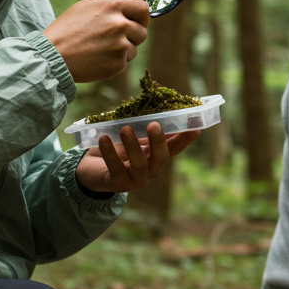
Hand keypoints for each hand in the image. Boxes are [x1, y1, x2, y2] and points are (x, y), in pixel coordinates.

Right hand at [43, 0, 150, 83]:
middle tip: (111, 39)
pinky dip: (113, 63)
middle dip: (132, 36)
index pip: (143, 8)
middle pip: (142, 32)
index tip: (137, 22)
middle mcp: (120, 24)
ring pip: (134, 49)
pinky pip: (124, 63)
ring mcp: (120, 45)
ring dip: (122, 51)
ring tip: (99, 50)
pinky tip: (97, 60)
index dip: (141, 16)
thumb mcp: (85, 7)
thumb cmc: (66, 29)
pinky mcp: (118, 64)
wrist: (53, 56)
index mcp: (113, 6)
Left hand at [74, 121, 200, 192]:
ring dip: (133, 146)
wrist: (92, 167)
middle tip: (154, 124)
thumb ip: (144, 125)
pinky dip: (109, 153)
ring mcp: (135, 179)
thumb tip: (157, 105)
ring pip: (139, 165)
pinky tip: (103, 139)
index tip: (196, 127)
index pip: (174, 147)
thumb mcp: (133, 136)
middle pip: (161, 157)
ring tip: (125, 128)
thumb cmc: (116, 148)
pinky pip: (115, 168)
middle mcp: (150, 169)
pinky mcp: (117, 183)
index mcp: (156, 156)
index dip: (185, 139)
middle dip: (159, 141)